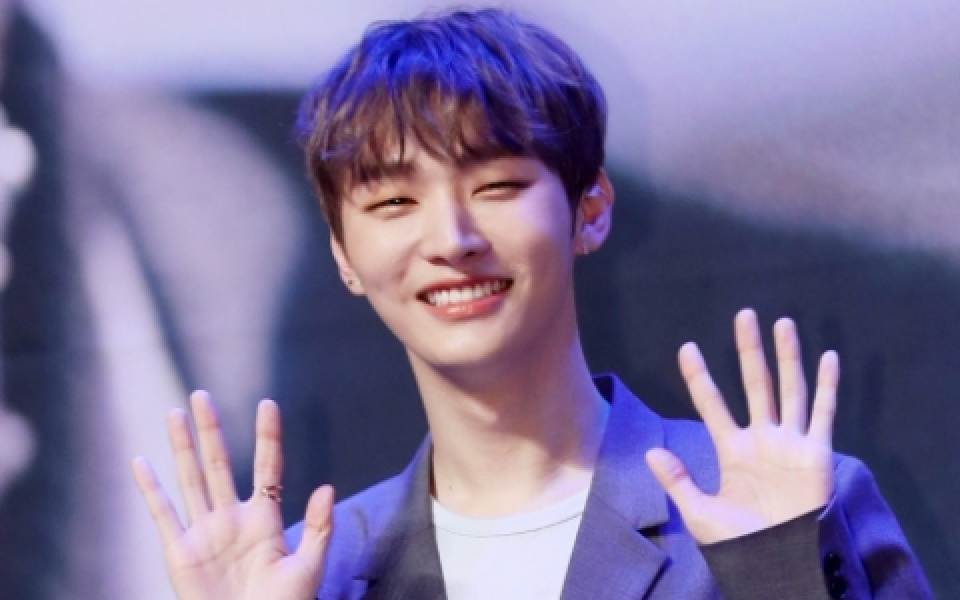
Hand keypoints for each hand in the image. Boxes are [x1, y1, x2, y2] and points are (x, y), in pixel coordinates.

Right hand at [132, 391, 333, 599]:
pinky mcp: (180, 552)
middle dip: (211, 430)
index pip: (267, 467)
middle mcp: (232, 518)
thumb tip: (326, 487)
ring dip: (181, 448)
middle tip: (202, 395)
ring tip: (174, 414)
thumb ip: (318, 528)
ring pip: (191, 479)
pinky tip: (141, 462)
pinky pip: (163, 514)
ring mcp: (205, 532)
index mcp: (265, 518)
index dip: (268, 436)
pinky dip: (150, 489)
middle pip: (220, 463)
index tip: (267, 404)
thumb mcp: (308, 568)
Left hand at [645, 308, 838, 543]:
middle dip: (749, 350)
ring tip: (783, 323)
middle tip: (744, 315)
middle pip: (755, 383)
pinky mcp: (816, 452)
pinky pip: (823, 414)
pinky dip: (826, 386)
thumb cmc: (740, 542)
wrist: (778, 561)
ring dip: (787, 357)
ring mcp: (790, 442)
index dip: (699, 377)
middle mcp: (761, 438)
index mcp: (732, 450)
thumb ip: (678, 481)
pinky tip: (827, 358)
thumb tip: (650, 454)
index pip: (712, 404)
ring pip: (789, 388)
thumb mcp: (700, 513)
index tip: (687, 348)